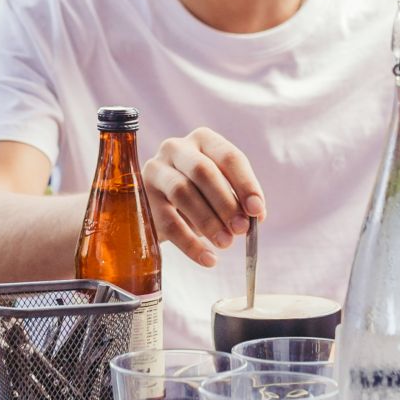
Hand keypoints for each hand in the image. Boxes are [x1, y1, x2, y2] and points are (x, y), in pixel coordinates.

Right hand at [140, 128, 263, 267]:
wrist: (159, 205)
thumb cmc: (199, 194)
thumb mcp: (219, 191)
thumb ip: (237, 200)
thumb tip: (255, 218)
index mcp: (203, 140)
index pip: (228, 157)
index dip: (245, 184)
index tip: (256, 211)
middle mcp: (177, 148)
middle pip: (203, 171)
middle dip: (225, 202)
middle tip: (240, 229)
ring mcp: (156, 170)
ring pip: (182, 192)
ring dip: (208, 221)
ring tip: (225, 243)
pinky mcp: (142, 196)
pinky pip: (168, 221)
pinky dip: (190, 243)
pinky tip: (207, 259)